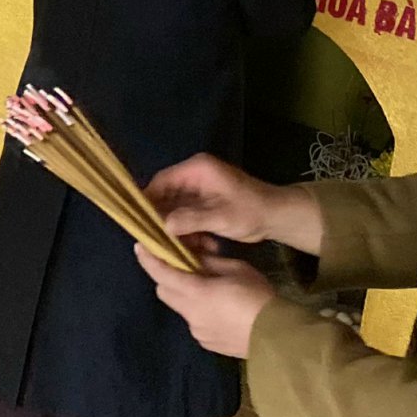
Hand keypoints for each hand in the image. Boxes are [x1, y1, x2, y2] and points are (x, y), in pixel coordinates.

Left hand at [135, 245, 275, 358]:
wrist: (276, 336)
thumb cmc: (257, 296)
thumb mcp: (235, 269)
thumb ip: (209, 263)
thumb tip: (194, 258)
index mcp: (195, 293)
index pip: (162, 273)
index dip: (148, 259)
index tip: (140, 246)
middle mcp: (190, 314)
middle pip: (164, 291)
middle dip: (166, 277)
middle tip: (180, 265)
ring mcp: (197, 331)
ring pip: (180, 308)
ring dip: (185, 295)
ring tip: (207, 288)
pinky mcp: (207, 343)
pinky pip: (195, 321)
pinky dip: (199, 311)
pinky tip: (220, 309)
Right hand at [145, 154, 312, 249]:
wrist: (277, 216)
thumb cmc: (250, 211)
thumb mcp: (220, 216)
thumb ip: (191, 219)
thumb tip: (162, 225)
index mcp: (197, 169)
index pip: (162, 180)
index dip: (148, 200)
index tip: (139, 221)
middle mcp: (195, 176)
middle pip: (167, 195)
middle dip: (165, 219)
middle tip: (158, 240)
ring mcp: (200, 189)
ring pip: (176, 209)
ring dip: (180, 228)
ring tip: (187, 246)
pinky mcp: (206, 202)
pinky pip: (188, 215)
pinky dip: (191, 230)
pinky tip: (201, 245)